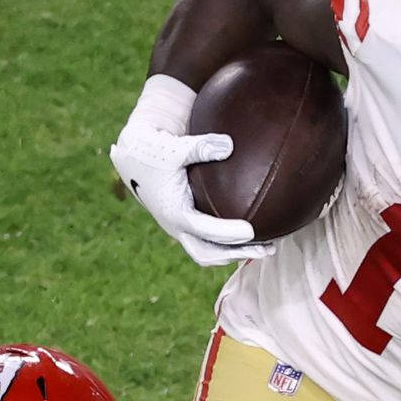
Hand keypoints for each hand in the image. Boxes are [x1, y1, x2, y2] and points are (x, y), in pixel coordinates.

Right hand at [110, 74, 275, 266]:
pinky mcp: (185, 223)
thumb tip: (228, 145)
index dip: (228, 233)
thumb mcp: (175, 147)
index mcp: (175, 212)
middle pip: (208, 254)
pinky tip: (251, 236)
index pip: (205, 230)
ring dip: (235, 253)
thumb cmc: (155, 150)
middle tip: (266, 249)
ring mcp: (180, 228)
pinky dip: (228, 244)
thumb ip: (201, 147)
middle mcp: (176, 226)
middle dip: (237, 254)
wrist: (134, 157)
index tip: (252, 232)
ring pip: (208, 253)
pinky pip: (208, 242)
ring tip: (265, 248)